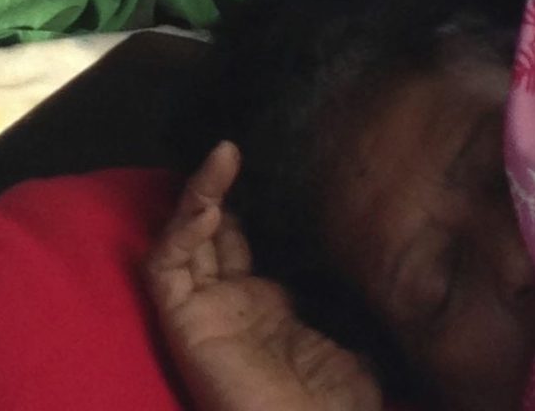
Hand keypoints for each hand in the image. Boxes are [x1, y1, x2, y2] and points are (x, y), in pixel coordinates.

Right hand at [146, 143, 382, 410]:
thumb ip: (347, 304)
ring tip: (224, 155)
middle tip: (236, 150)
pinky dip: (181, 232)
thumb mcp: (357, 345)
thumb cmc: (339, 408)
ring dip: (199, 193)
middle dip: (220, 188)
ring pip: (183, 238)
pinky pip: (166, 267)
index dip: (250, 203)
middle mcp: (231, 303)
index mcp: (269, 307)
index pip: (245, 242)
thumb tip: (369, 265)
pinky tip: (209, 206)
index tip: (268, 165)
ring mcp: (204, 310)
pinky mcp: (183, 321)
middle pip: (212, 232)